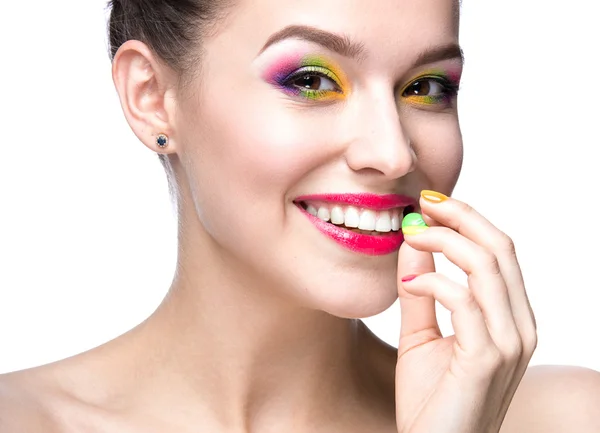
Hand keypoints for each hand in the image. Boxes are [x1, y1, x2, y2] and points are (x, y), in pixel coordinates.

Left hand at [394, 191, 536, 432]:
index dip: (467, 220)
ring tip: (409, 235)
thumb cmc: (428, 400)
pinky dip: (432, 282)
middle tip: (422, 204)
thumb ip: (421, 290)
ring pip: (487, 266)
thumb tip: (413, 242)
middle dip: (461, 216)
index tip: (429, 204)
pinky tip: (406, 285)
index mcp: (509, 319)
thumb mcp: (420, 335)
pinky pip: (463, 300)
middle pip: (500, 248)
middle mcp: (519, 327)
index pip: (500, 252)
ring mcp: (508, 344)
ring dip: (443, 241)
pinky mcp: (486, 359)